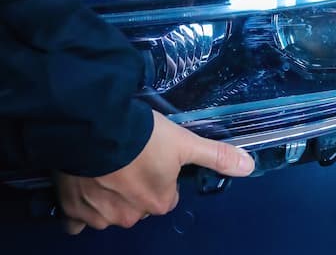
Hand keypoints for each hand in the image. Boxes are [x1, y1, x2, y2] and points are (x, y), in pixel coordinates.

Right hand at [55, 110, 254, 233]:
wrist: (94, 128)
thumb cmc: (143, 137)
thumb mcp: (185, 143)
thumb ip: (216, 156)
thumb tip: (249, 166)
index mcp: (159, 202)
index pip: (166, 197)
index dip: (161, 178)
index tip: (153, 159)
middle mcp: (130, 215)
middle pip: (137, 205)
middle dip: (135, 188)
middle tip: (129, 160)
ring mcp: (99, 215)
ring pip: (108, 211)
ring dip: (107, 195)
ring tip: (106, 166)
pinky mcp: (72, 209)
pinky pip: (77, 219)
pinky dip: (80, 208)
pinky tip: (83, 189)